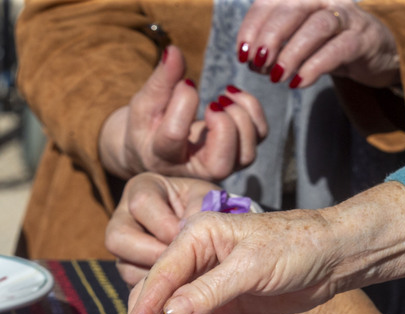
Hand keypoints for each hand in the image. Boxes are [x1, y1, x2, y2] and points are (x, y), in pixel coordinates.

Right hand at [98, 46, 267, 181]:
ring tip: (224, 96)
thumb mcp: (146, 102)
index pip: (175, 136)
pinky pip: (259, 136)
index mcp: (163, 157)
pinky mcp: (237, 151)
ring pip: (246, 155)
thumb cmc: (148, 126)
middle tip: (213, 103)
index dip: (183, 103)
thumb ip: (161, 80)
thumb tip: (174, 52)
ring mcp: (220, 164)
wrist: (158, 146)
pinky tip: (232, 95)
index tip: (185, 84)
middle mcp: (195, 170)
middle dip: (224, 127)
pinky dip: (253, 111)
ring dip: (243, 118)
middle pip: (222, 164)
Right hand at [105, 173, 220, 285]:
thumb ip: (199, 207)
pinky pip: (134, 286)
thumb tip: (183, 229)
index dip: (166, 226)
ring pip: (124, 267)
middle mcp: (124, 216)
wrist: (211, 227)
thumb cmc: (208, 206)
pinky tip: (179, 289)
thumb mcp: (208, 198)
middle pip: (117, 238)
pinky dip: (157, 291)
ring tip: (183, 277)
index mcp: (142, 188)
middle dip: (151, 254)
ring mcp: (124, 247)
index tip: (189, 239)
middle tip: (181, 263)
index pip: (141, 204)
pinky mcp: (130, 271)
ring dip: (154, 276)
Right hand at [122, 181, 404, 313]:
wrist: (333, 257)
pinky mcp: (224, 306)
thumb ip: (209, 291)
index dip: (143, 309)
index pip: (159, 275)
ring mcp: (209, 285)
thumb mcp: (252, 267)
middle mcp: (196, 259)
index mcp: (196, 237)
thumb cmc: (296, 248)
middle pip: (158, 297)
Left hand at [237, 0, 399, 88]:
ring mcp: (348, 17)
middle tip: (257, 64)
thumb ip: (276, 44)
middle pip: (294, 8)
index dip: (253, 26)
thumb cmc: (331, 46)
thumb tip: (250, 58)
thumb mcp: (300, 40)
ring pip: (317, 26)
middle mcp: (326, 0)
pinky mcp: (364, 40)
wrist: (377, 54)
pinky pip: (339, 49)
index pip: (272, 0)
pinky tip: (299, 83)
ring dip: (291, 52)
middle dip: (270, 36)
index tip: (242, 53)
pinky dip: (315, 66)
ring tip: (276, 76)